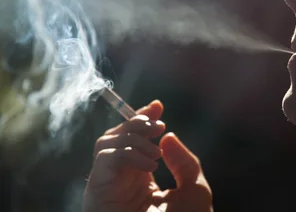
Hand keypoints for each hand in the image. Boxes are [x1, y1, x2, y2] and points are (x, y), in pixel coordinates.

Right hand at [83, 100, 212, 211]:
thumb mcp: (193, 189)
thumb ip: (183, 161)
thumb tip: (167, 136)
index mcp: (141, 176)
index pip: (134, 139)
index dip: (142, 118)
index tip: (158, 105)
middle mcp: (121, 179)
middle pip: (115, 135)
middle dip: (135, 122)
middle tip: (157, 125)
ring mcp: (108, 186)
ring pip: (104, 142)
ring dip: (131, 137)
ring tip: (155, 154)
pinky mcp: (98, 193)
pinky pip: (104, 158)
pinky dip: (127, 152)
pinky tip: (149, 164)